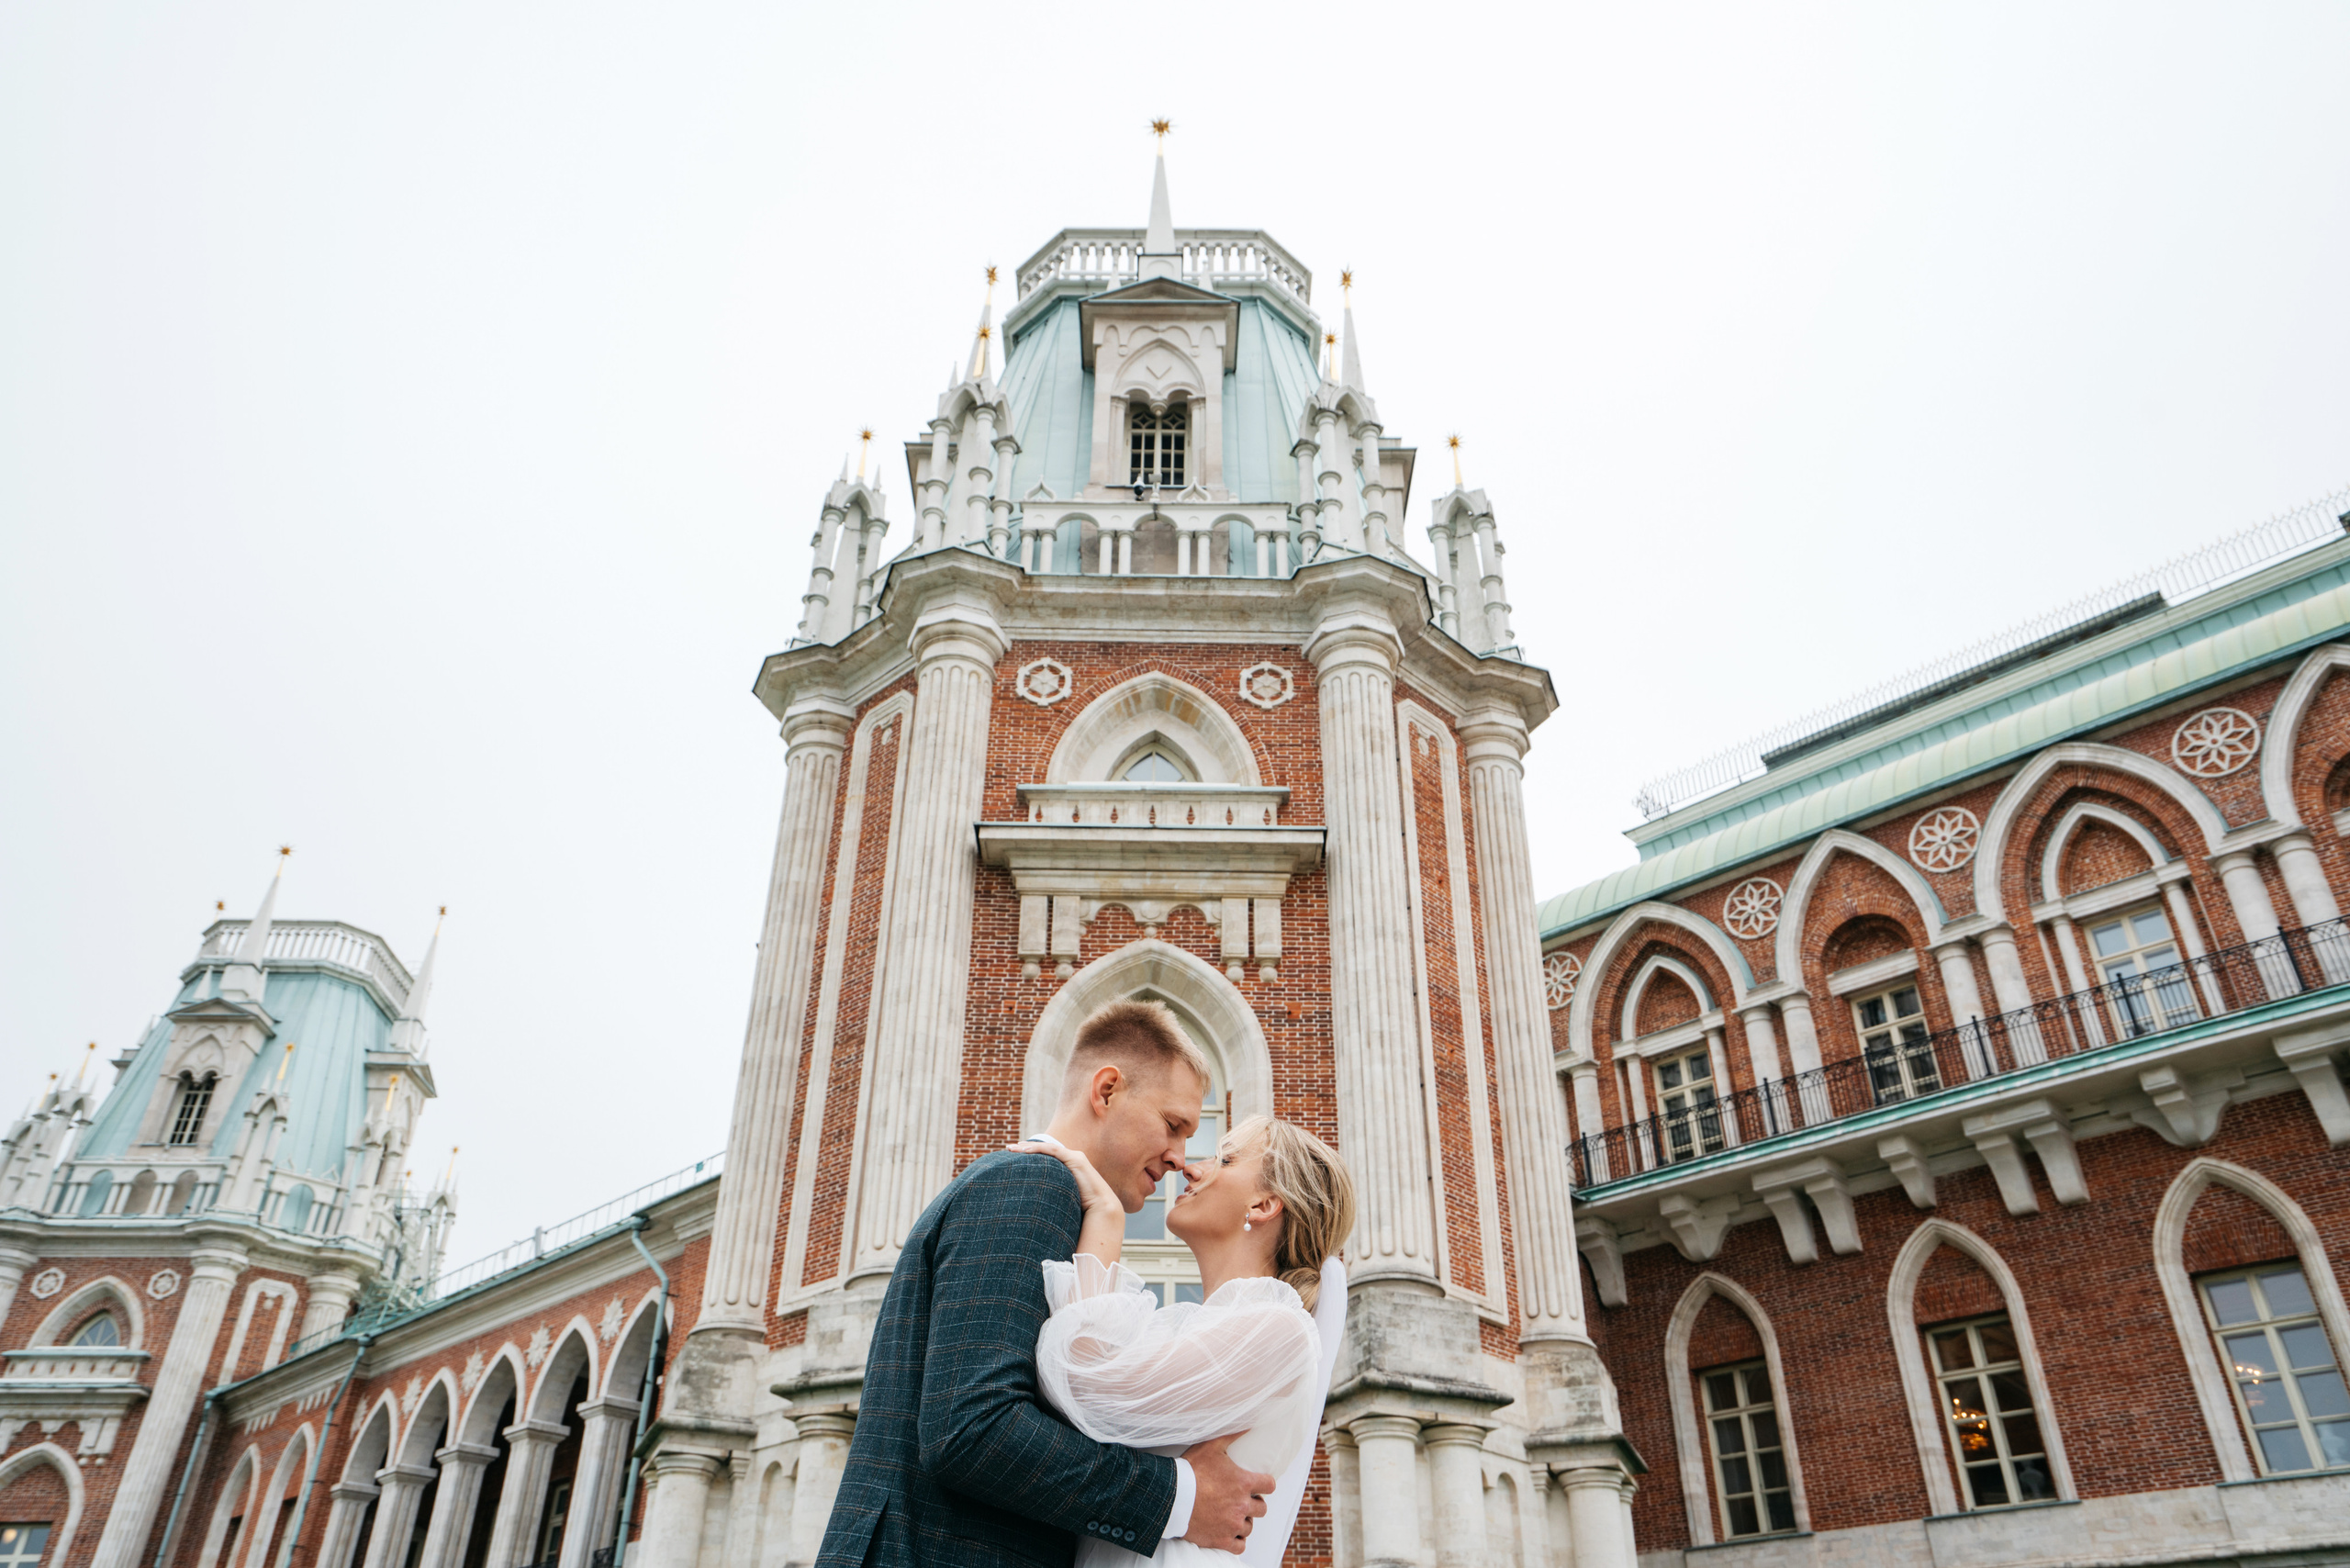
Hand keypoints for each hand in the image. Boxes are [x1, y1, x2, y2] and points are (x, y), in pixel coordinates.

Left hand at [1008, 1140, 1122, 1219]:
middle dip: (1025, 1147)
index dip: (1030, 1154)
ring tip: (1012, 1148)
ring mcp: (1075, 1157)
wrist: (1102, 1210)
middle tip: (1009, 1148)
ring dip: (1028, 1146)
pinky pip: (1054, 1151)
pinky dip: (1039, 1149)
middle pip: (1044, 1150)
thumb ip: (1051, 1199)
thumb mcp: (1061, 1201)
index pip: (1046, 1157)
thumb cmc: (1083, 1211)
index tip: (1013, 1156)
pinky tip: (1024, 1151)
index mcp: (1068, 1168)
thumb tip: (1033, 1210)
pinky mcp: (1076, 1159)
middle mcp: (1072, 1159)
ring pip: (1047, 1148)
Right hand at [1179, 1433, 1272, 1553]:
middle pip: (1261, 1508)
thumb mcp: (1211, 1447)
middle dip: (1254, 1504)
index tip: (1258, 1484)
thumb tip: (1249, 1423)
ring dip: (1243, 1521)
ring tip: (1232, 1515)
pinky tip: (1229, 1532)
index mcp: (1244, 1483)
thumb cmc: (1191, 1470)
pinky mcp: (1221, 1540)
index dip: (1265, 1484)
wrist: (1171, 1497)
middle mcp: (1242, 1505)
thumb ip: (1232, 1435)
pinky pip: (1239, 1545)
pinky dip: (1236, 1540)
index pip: (1270, 1486)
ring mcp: (1232, 1524)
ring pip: (1249, 1527)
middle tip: (1241, 1500)